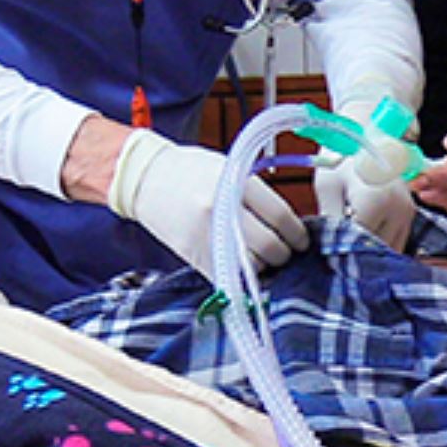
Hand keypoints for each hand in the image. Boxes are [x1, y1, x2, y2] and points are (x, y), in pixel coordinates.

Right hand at [108, 130, 307, 277]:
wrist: (145, 179)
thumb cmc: (190, 171)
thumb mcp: (227, 170)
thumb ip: (256, 194)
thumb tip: (287, 225)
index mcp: (234, 184)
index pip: (279, 216)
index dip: (296, 233)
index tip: (301, 240)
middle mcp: (221, 211)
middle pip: (270, 246)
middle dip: (284, 253)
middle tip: (285, 251)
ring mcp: (206, 236)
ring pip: (252, 266)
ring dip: (264, 266)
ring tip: (264, 258)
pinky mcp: (194, 256)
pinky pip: (228, 276)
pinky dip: (241, 276)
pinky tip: (243, 267)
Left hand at [315, 158, 415, 250]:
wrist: (368, 136)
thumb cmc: (343, 157)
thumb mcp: (327, 187)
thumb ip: (330, 222)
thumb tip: (329, 250)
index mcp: (376, 201)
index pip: (357, 244)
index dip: (340, 251)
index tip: (327, 250)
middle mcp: (398, 209)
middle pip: (375, 250)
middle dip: (356, 253)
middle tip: (337, 247)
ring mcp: (408, 213)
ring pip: (388, 251)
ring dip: (370, 251)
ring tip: (351, 239)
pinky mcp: (410, 214)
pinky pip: (397, 242)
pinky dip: (381, 244)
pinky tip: (364, 236)